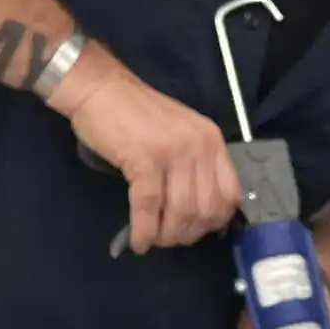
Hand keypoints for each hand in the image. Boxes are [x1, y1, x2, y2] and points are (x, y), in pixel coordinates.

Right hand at [50, 44, 239, 253]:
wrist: (99, 88)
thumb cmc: (135, 114)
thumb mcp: (179, 135)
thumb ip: (194, 166)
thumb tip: (198, 214)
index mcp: (211, 140)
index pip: (230, 195)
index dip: (215, 222)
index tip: (196, 230)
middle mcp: (200, 145)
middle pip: (207, 210)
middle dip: (187, 234)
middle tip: (168, 239)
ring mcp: (174, 151)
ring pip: (181, 213)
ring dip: (166, 236)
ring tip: (151, 239)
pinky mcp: (145, 158)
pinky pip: (149, 207)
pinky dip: (143, 230)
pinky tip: (137, 240)